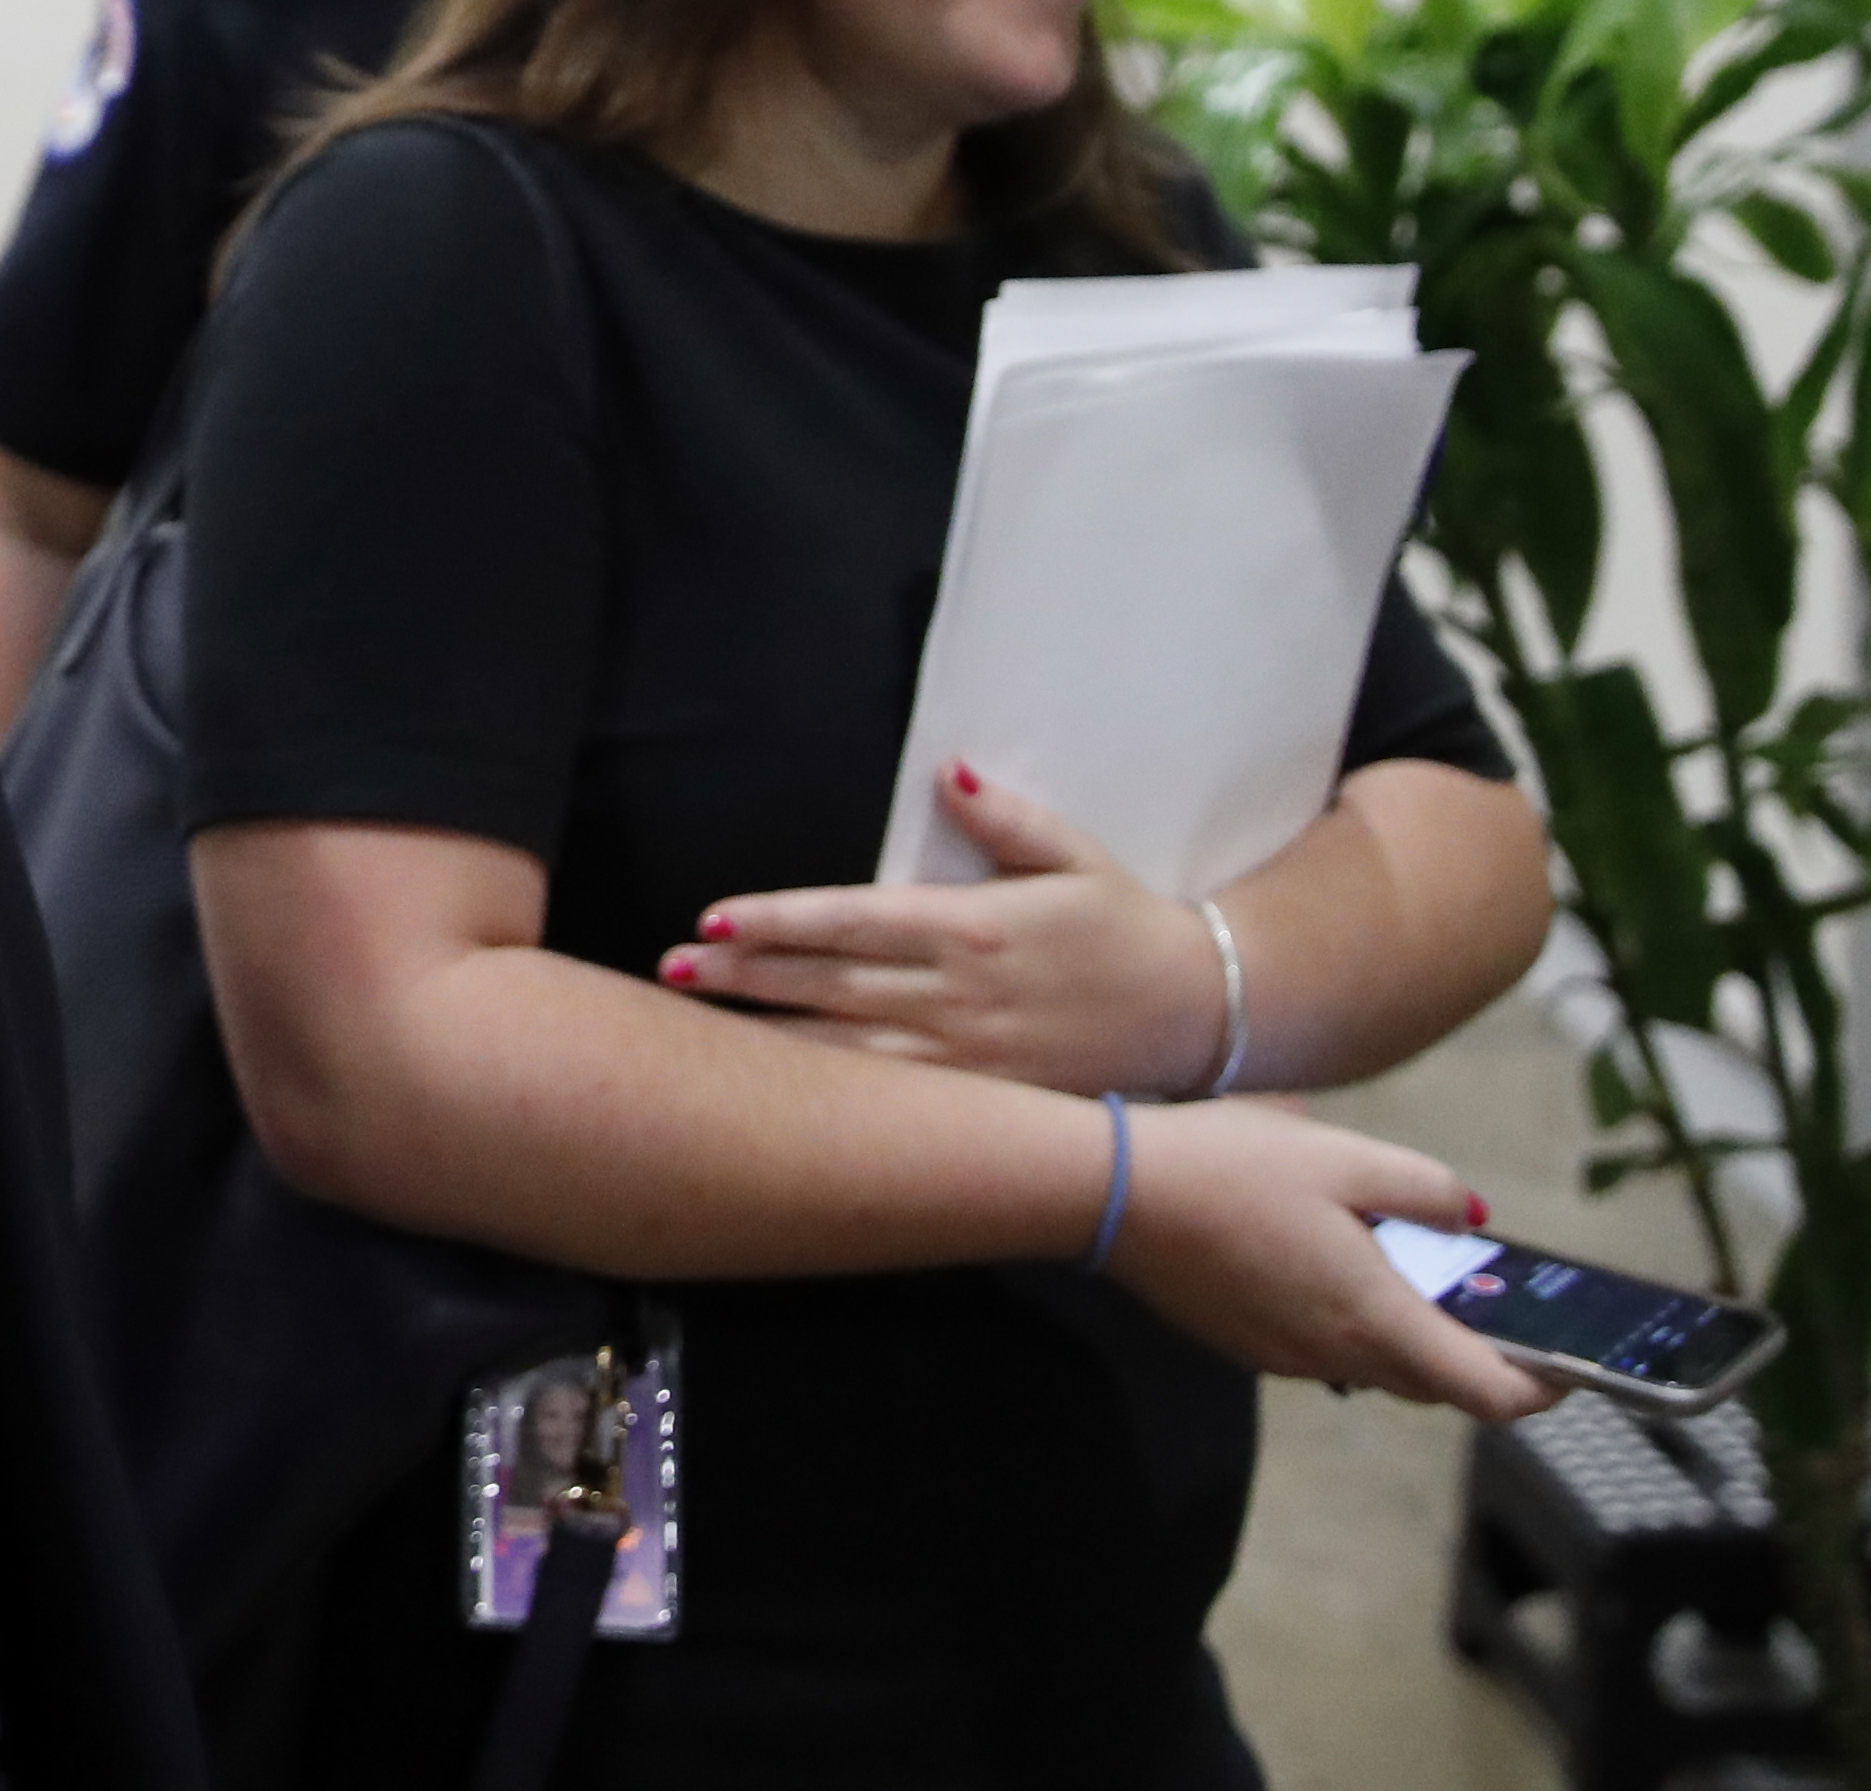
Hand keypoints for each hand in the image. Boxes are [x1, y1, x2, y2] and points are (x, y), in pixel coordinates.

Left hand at [659, 763, 1225, 1096]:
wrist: (1201, 1017)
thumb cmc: (1127, 928)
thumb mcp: (1076, 856)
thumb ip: (1005, 816)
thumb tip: (947, 770)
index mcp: (972, 929)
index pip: (852, 921)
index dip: (777, 922)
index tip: (711, 919)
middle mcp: (958, 997)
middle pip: (828, 986)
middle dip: (744, 978)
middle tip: (669, 971)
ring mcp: (964, 1058)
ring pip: (844, 1050)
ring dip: (765, 1035)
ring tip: (694, 1020)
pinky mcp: (978, 1100)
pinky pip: (885, 1099)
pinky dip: (823, 1091)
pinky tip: (769, 1085)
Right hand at [1103, 1097, 1555, 1420]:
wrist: (1111, 1192)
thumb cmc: (1227, 1169)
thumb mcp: (1344, 1155)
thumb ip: (1425, 1189)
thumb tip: (1470, 1220)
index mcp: (1376, 1318)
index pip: (1490, 1394)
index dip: (1545, 1388)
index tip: (1573, 1365)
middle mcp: (1337, 1354)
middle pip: (1437, 1382)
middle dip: (1478, 1351)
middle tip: (1491, 1294)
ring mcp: (1286, 1357)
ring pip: (1378, 1362)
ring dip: (1409, 1330)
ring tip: (1407, 1262)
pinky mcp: (1248, 1344)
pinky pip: (1324, 1345)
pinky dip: (1352, 1318)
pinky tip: (1326, 1255)